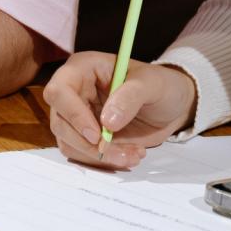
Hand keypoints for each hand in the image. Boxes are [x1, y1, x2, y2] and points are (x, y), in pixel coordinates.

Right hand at [46, 52, 196, 168]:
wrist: (172, 105)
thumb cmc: (161, 85)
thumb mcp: (152, 84)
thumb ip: (130, 97)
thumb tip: (108, 122)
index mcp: (81, 70)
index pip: (59, 91)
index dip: (73, 114)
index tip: (97, 135)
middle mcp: (72, 93)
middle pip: (59, 122)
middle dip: (87, 144)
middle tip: (121, 154)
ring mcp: (76, 116)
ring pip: (68, 142)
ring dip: (100, 156)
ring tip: (133, 154)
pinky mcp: (85, 136)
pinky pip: (82, 154)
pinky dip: (105, 161)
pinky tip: (130, 155)